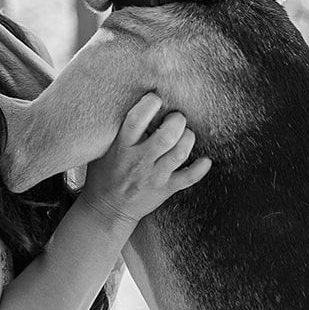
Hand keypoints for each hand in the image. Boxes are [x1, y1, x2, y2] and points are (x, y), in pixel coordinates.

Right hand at [81, 93, 210, 226]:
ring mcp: (154, 176)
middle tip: (176, 118)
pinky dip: (200, 169)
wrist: (107, 211)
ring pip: (180, 153)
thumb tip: (135, 104)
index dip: (149, 104)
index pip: (136, 120)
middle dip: (176, 121)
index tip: (155, 98)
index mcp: (121, 148)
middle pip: (166, 136)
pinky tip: (205, 160)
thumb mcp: (103, 151)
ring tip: (185, 134)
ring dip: (188, 138)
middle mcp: (139, 161)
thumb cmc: (104, 176)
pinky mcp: (165, 189)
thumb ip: (117, 132)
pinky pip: (188, 178)